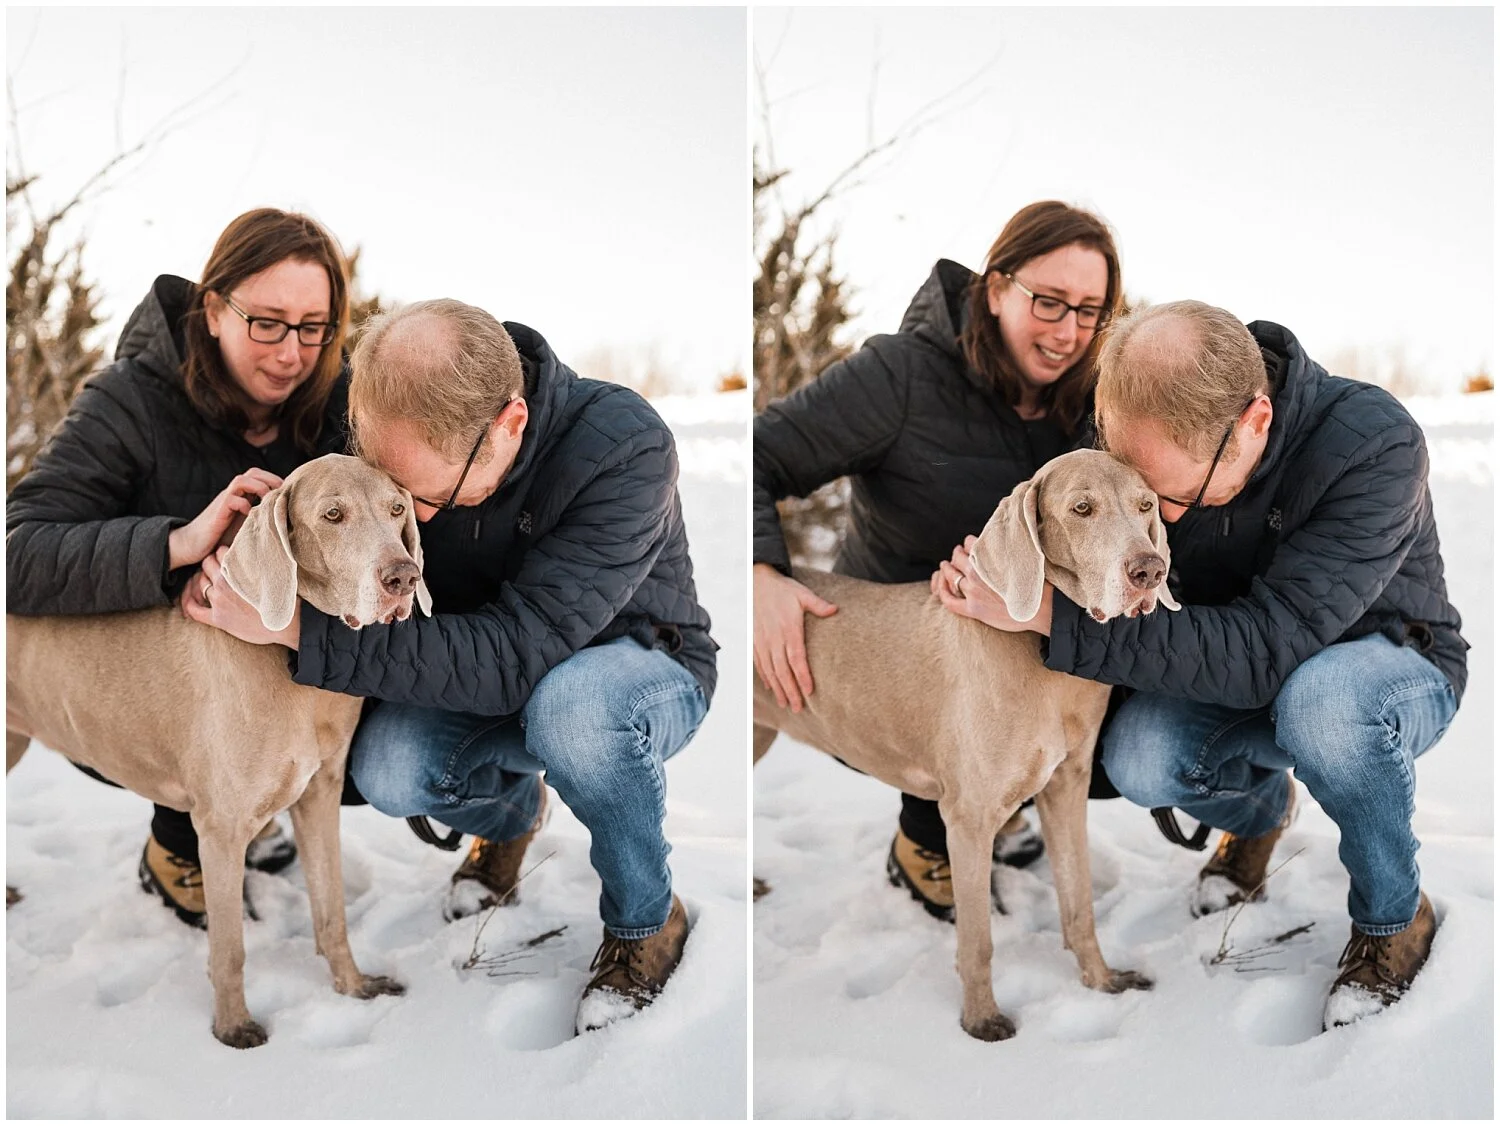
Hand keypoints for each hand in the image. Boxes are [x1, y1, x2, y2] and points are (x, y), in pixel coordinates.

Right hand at [168, 469, 282, 570]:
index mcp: (241, 495)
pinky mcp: (217, 512)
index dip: (274, 479)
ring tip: (268, 500)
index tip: (288, 491)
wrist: (192, 545)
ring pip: (241, 480)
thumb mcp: (245, 524)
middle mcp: (233, 494)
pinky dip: (244, 504)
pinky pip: (231, 499)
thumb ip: (258, 517)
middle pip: (252, 472)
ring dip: (259, 487)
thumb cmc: (220, 537)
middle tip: (282, 492)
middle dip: (270, 478)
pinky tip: (250, 515)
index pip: (259, 476)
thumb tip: (284, 518)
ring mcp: (224, 501)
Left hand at [180, 547, 300, 647]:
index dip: (223, 552)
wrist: (285, 625)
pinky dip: (188, 601)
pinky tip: (191, 597)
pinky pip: (193, 609)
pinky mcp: (217, 619)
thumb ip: (264, 559)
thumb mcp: (275, 572)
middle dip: (211, 562)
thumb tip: (264, 545)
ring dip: (202, 578)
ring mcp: (219, 601)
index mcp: (238, 570)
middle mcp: (225, 584)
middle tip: (218, 565)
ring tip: (209, 578)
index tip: (227, 555)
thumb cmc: (284, 598)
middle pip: (207, 564)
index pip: (221, 552)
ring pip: (200, 582)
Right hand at [753, 563, 836, 711]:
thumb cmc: (783, 589)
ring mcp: (762, 641)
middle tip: (798, 708)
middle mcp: (774, 639)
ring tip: (785, 704)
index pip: (796, 658)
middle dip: (790, 691)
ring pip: (770, 670)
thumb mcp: (802, 594)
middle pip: (783, 670)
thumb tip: (835, 610)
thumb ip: (818, 605)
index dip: (802, 676)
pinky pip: (759, 663)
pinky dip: (765, 677)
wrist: (756, 582)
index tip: (809, 691)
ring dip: (778, 689)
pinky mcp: (754, 641)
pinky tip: (771, 688)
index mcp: (789, 630)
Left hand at [931, 535, 1053, 635]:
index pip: (971, 543)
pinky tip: (941, 585)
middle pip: (958, 558)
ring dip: (946, 568)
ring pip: (950, 576)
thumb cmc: (1038, 581)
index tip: (970, 543)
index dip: (969, 543)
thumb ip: (1010, 545)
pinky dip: (941, 590)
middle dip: (957, 553)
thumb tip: (1010, 531)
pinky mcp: (974, 610)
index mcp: (989, 557)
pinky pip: (949, 600)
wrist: (1044, 608)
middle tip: (957, 553)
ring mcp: (974, 592)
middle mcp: (978, 572)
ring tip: (945, 565)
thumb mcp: (1024, 555)